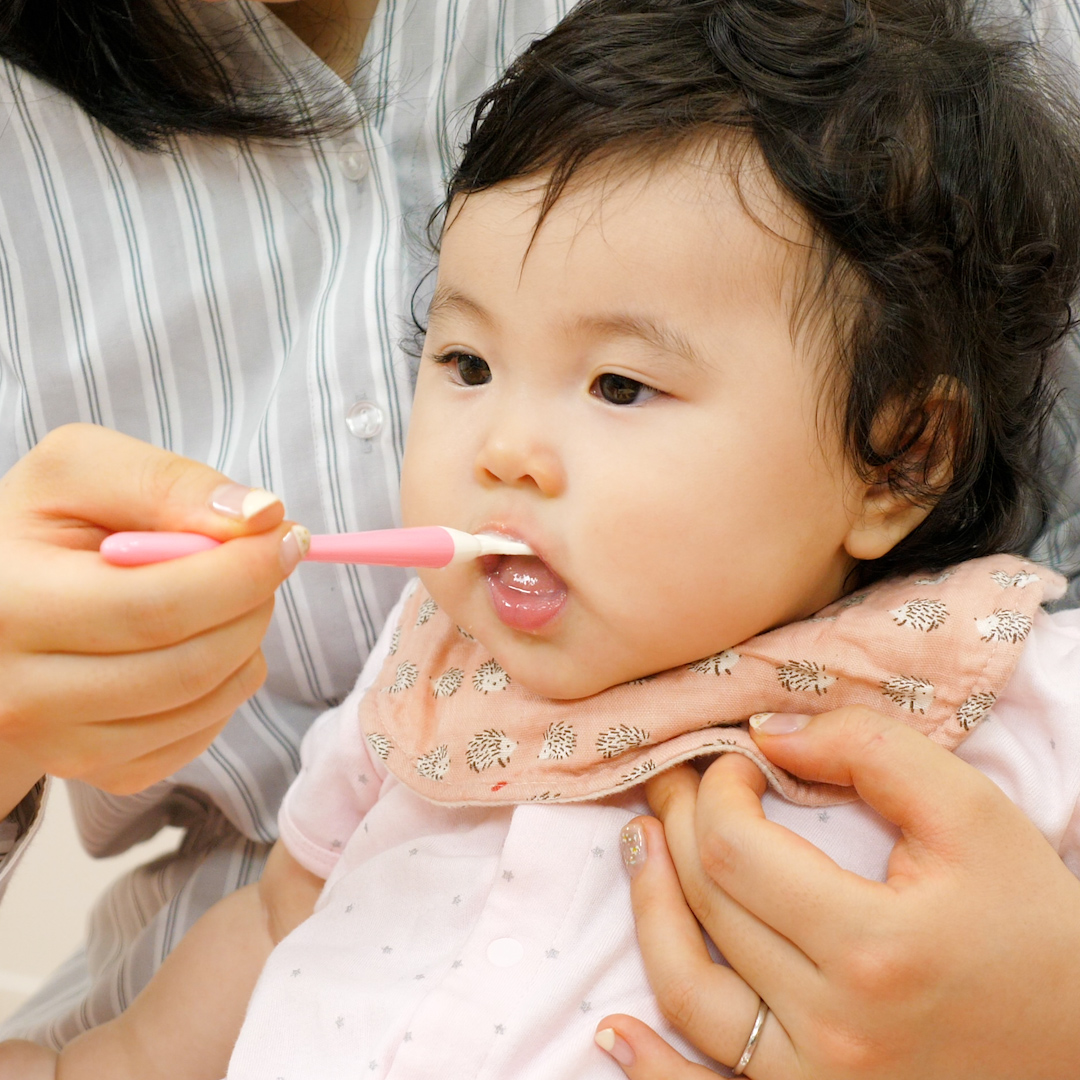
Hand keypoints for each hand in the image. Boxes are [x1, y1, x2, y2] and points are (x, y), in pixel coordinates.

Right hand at [0, 424, 305, 808]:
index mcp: (10, 605)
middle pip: (188, 666)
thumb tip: (264, 515)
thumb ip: (169, 483)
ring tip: (229, 597)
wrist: (1, 608)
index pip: (156, 608)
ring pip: (203, 704)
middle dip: (253, 607)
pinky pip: (199, 735)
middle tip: (267, 562)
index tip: (286, 538)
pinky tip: (202, 642)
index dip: (241, 573)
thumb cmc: (44, 529)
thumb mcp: (83, 472)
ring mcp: (58, 746)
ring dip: (247, 644)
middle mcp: (22, 693)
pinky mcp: (98, 773)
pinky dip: (226, 685)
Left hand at [596, 706, 1079, 1078]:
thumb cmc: (1035, 925)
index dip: (716, 789)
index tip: (734, 762)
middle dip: (677, 824)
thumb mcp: (971, 814)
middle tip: (676, 781)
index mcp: (873, 949)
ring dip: (646, 911)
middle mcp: (835, 1031)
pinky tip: (608, 1032)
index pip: (735, 850)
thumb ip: (870, 750)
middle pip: (707, 906)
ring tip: (636, 845)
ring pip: (689, 993)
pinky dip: (651, 1069)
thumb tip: (767, 734)